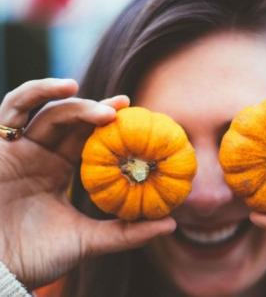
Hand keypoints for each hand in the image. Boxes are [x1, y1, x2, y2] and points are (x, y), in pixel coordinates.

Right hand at [0, 79, 175, 289]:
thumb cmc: (35, 257)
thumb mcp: (87, 241)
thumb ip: (126, 233)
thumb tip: (171, 224)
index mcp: (60, 171)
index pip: (90, 140)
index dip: (112, 128)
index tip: (140, 120)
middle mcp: (42, 155)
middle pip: (73, 122)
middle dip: (99, 110)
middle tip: (126, 106)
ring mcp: (20, 148)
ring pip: (50, 112)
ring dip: (77, 103)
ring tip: (108, 109)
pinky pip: (13, 108)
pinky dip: (36, 92)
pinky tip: (66, 87)